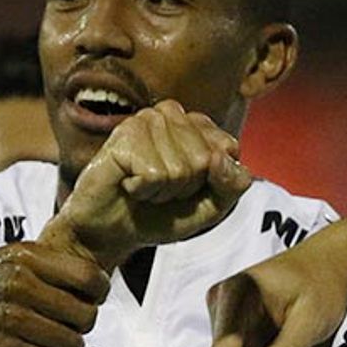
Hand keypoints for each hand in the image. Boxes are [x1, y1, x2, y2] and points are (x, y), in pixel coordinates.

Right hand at [0, 241, 109, 346]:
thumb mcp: (1, 260)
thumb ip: (41, 263)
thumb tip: (91, 274)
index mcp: (24, 258)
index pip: (89, 277)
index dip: (98, 294)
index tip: (90, 301)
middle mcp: (19, 285)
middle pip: (85, 314)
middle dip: (81, 326)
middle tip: (67, 328)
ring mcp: (9, 319)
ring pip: (72, 343)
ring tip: (53, 345)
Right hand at [52, 100, 251, 267]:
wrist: (112, 232)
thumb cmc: (159, 213)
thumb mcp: (212, 206)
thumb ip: (233, 183)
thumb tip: (222, 157)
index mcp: (196, 124)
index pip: (228, 149)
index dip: (212, 182)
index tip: (188, 188)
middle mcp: (171, 114)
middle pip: (205, 160)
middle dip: (186, 188)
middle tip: (161, 190)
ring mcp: (147, 120)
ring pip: (180, 168)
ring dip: (163, 191)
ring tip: (144, 187)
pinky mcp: (125, 134)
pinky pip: (155, 173)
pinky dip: (145, 190)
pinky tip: (130, 185)